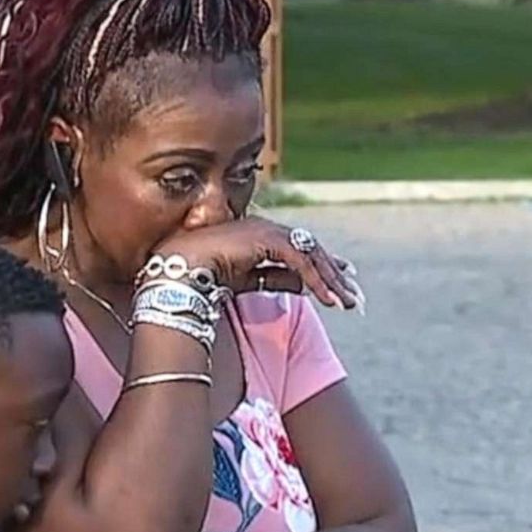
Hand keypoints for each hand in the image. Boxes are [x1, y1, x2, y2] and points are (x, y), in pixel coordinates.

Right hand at [155, 218, 361, 311]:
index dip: (321, 264)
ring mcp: (267, 231)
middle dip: (333, 274)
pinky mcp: (268, 240)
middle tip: (353, 294)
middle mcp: (266, 228)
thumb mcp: (246, 281)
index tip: (340, 278)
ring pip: (310, 255)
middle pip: (310, 250)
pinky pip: (301, 263)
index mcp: (259, 235)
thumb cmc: (201, 274)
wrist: (178, 268)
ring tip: (347, 302)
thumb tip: (302, 286)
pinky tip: (328, 300)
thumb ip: (275, 279)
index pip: (298, 248)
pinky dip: (317, 281)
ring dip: (330, 280)